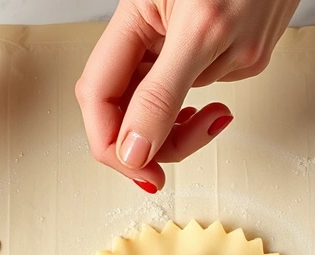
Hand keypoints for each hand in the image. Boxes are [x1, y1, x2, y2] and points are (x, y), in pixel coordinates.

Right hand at [76, 0, 299, 191]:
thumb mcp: (203, 34)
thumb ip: (161, 93)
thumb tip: (131, 149)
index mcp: (132, 21)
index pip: (98, 96)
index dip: (113, 143)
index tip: (144, 172)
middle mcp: (146, 37)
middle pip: (122, 110)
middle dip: (152, 141)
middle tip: (185, 152)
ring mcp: (171, 48)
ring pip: (153, 113)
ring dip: (182, 131)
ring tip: (216, 118)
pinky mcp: (199, 56)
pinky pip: (183, 102)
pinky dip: (199, 118)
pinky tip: (215, 112)